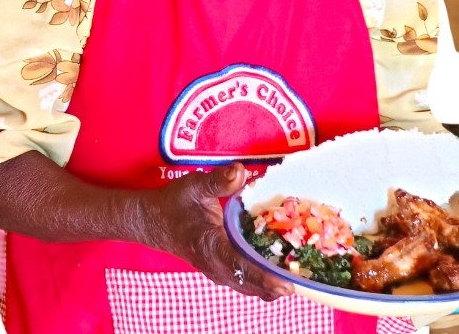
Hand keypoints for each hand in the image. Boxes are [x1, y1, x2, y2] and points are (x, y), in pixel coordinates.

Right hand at [138, 163, 292, 300]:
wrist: (152, 221)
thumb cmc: (175, 203)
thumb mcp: (194, 186)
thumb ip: (218, 180)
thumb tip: (240, 171)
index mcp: (209, 245)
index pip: (239, 266)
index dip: (263, 276)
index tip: (286, 284)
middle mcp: (215, 264)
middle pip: (250, 284)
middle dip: (277, 285)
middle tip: (306, 280)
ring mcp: (218, 270)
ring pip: (249, 287)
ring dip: (273, 285)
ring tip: (302, 277)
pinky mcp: (222, 269)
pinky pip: (246, 282)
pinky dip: (265, 280)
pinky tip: (285, 269)